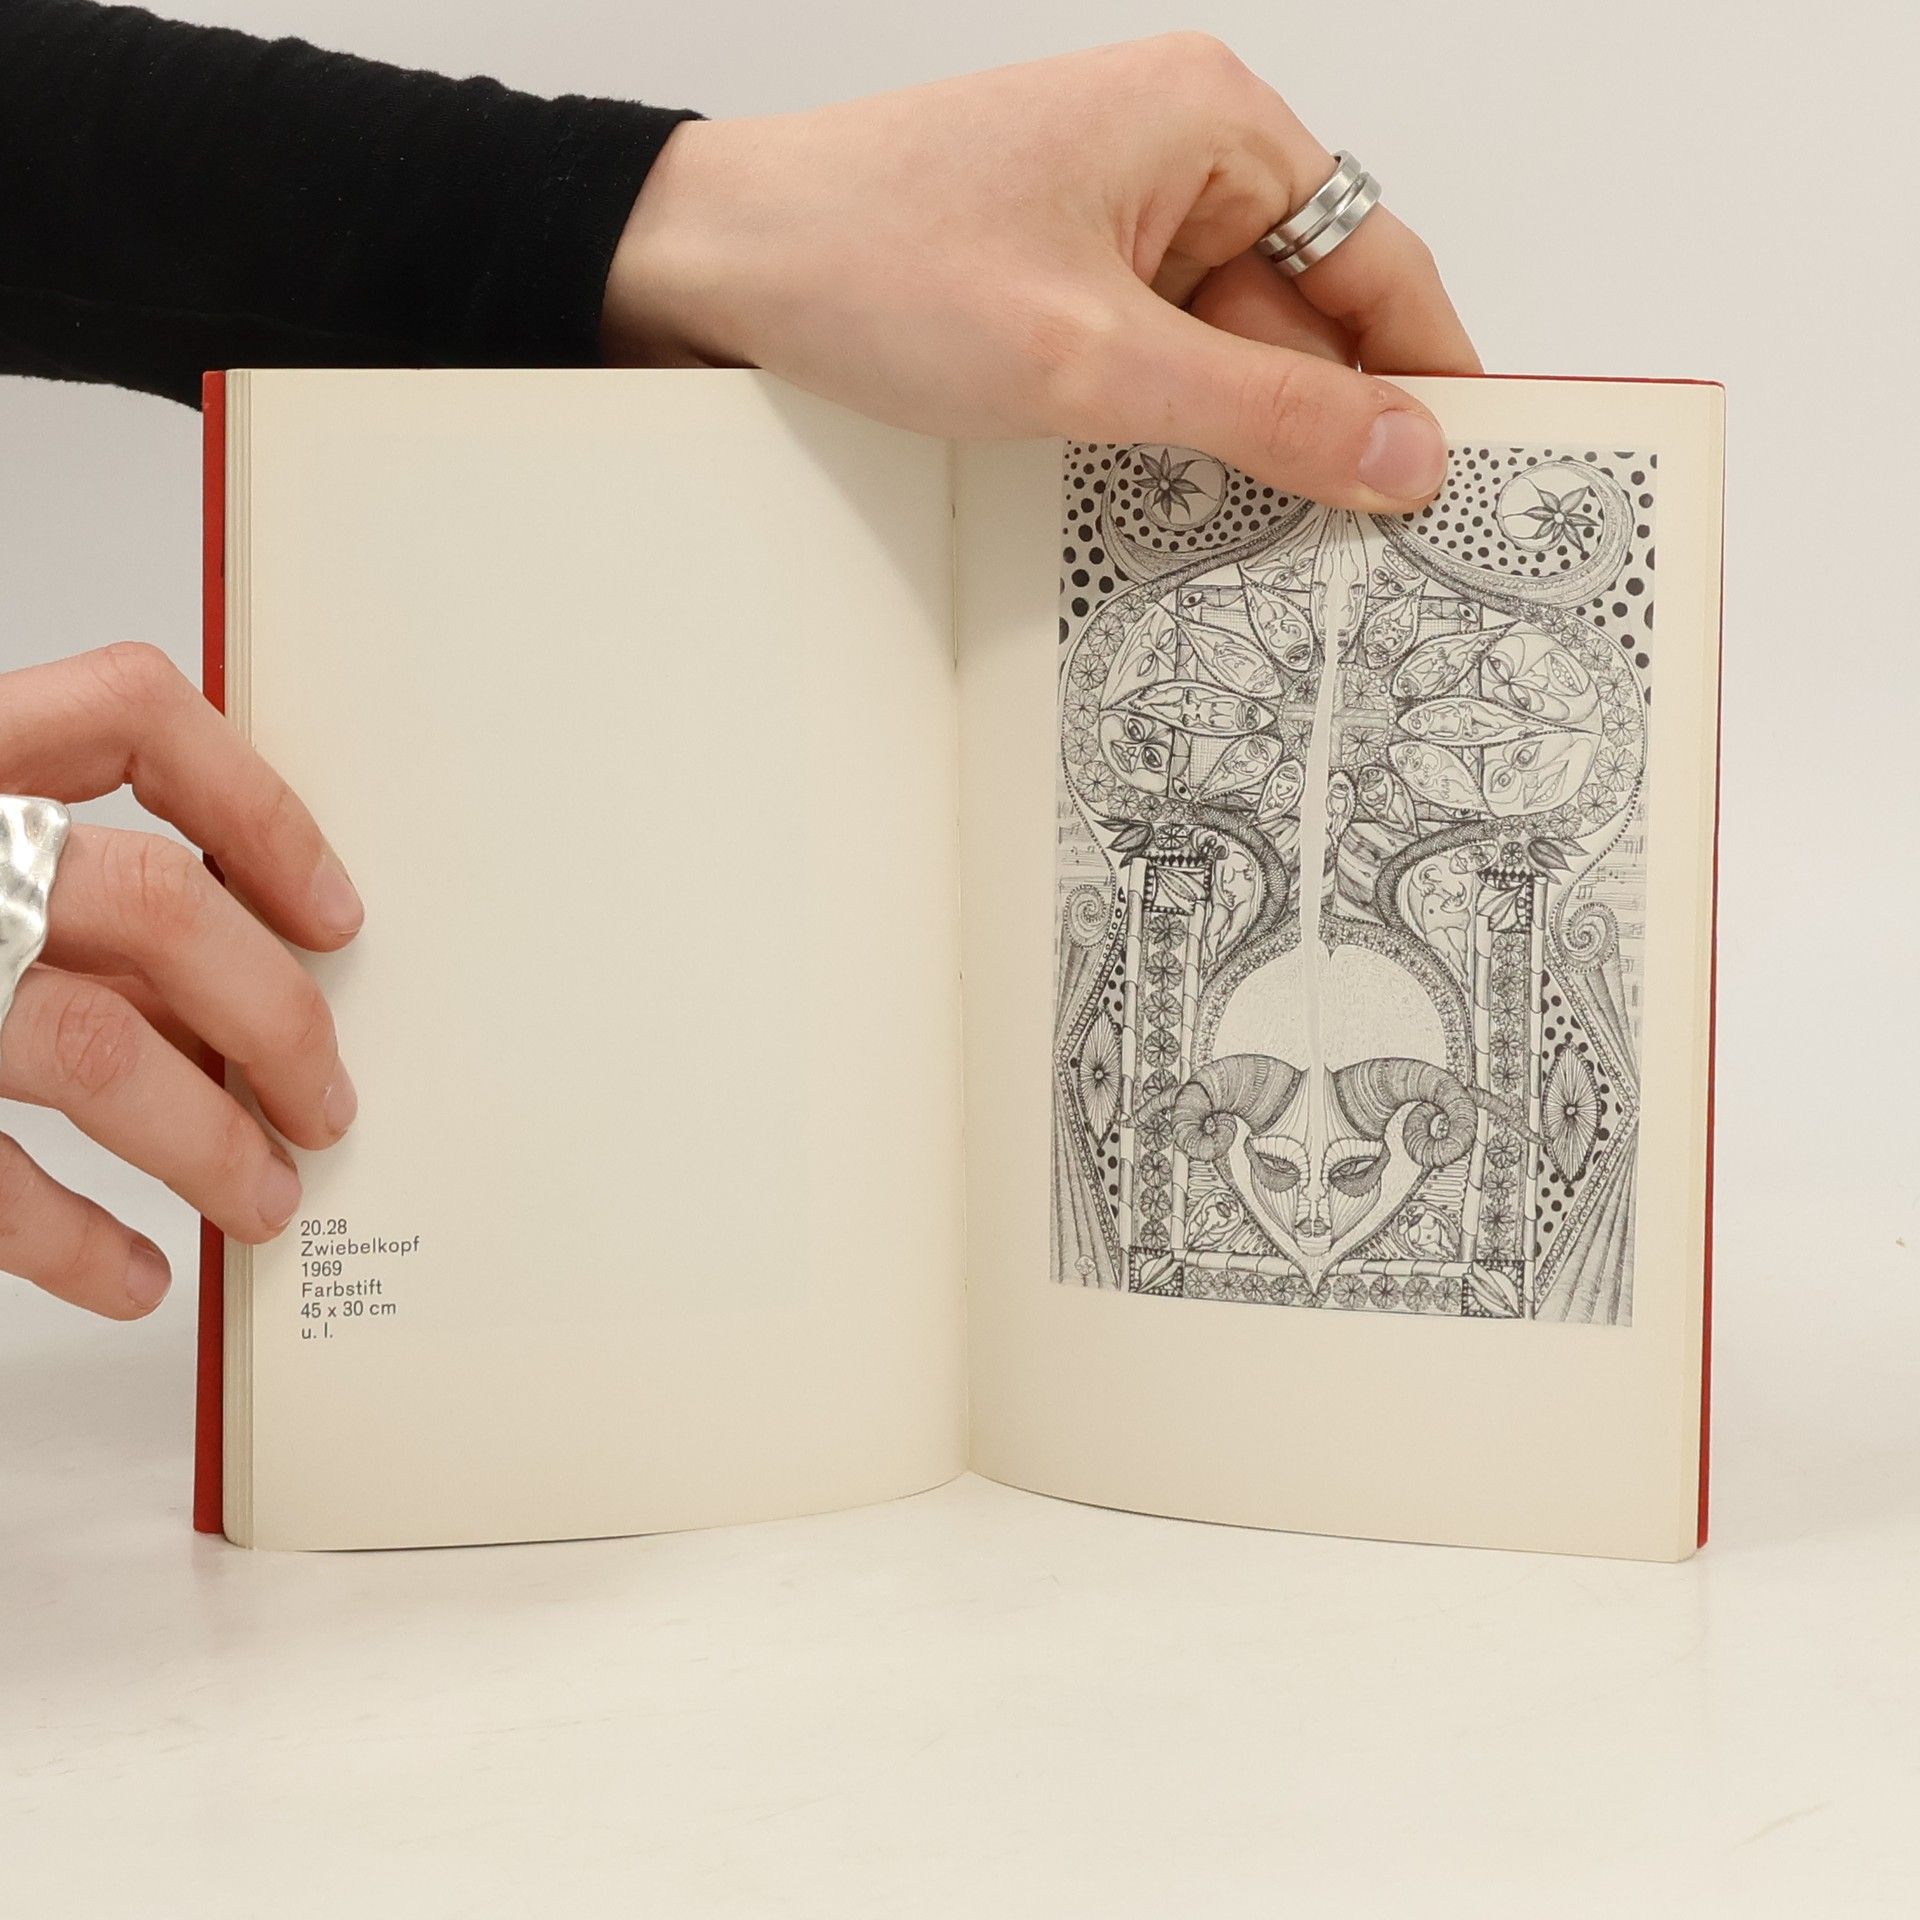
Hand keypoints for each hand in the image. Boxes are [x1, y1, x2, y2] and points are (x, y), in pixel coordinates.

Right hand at [0, 645, 360, 1317]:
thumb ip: (21, 843)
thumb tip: (215, 946)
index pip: (130, 712)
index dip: (256, 806)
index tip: (333, 908)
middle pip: (152, 903)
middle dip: (273, 1012)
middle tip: (327, 1096)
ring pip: (94, 1046)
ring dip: (208, 1137)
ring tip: (266, 1198)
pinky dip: (74, 1240)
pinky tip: (134, 1274)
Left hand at [603, 35, 1479, 511]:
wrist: (707, 265)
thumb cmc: (871, 260)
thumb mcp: (1093, 361)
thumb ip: (1264, 413)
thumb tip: (1406, 453)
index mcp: (1212, 126)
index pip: (1376, 259)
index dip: (1427, 373)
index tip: (1463, 479)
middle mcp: (1174, 162)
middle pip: (1303, 318)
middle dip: (1319, 430)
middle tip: (1351, 555)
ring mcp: (1112, 227)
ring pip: (1224, 355)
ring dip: (1231, 446)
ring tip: (1242, 543)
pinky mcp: (1060, 284)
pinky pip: (1152, 366)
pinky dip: (1163, 435)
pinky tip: (1157, 503)